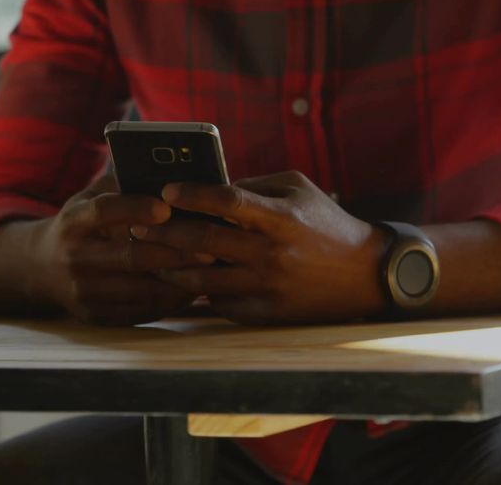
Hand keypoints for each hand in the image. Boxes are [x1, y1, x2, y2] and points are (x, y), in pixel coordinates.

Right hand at [0, 176, 211, 324]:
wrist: (39, 268)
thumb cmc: (80, 225)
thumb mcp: (88, 198)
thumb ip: (121, 185)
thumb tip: (170, 174)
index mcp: (72, 222)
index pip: (103, 212)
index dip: (134, 208)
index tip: (166, 207)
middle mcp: (74, 258)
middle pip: (130, 257)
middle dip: (174, 253)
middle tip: (208, 247)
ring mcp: (83, 292)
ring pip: (140, 289)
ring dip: (178, 280)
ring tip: (207, 269)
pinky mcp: (94, 316)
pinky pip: (140, 310)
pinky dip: (169, 300)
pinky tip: (190, 287)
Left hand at [130, 171, 388, 324]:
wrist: (363, 275)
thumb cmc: (324, 222)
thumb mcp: (296, 189)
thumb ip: (252, 186)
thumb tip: (204, 188)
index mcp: (280, 217)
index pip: (227, 201)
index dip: (192, 194)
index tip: (165, 190)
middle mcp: (271, 253)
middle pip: (204, 242)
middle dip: (164, 233)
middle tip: (137, 225)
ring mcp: (267, 286)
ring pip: (202, 280)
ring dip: (169, 268)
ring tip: (148, 255)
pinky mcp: (265, 313)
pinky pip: (219, 303)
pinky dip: (196, 291)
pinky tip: (180, 280)